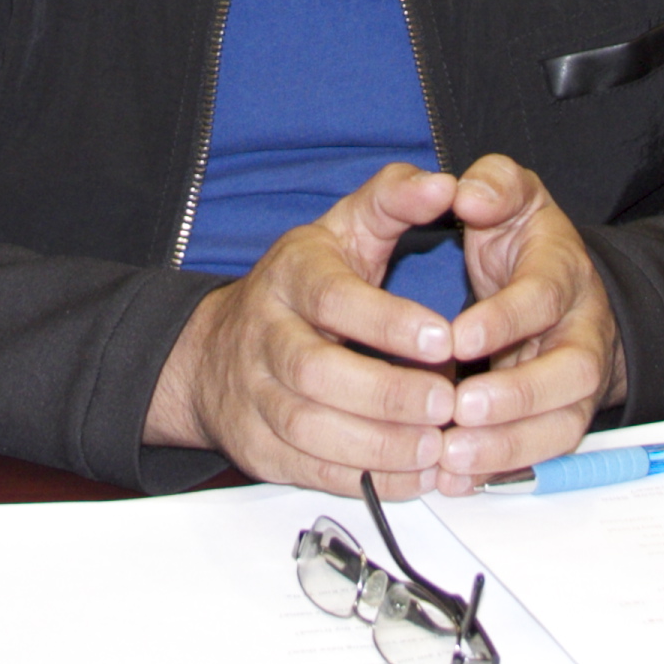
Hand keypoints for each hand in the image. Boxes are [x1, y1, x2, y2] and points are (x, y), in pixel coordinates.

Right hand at [147, 161, 467, 496]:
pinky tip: (414, 475)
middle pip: (315, 371)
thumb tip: (446, 184)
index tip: (443, 339)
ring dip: (378, 445)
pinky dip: (365, 479)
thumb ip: (395, 201)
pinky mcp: (259, 447)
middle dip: (386, 394)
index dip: (386, 322)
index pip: (332, 298)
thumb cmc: (304, 286)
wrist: (215, 352)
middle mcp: (264, 334)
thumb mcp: (344, 229)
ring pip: (309, 427)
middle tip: (448, 404)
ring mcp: (254, 395)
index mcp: (290, 274)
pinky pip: (309, 470)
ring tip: (436, 448)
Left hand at [435, 155, 621, 493]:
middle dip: (517, 399)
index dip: (505, 319)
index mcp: (565, 274)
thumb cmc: (525, 241)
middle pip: (571, 375)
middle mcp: (582, 333)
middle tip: (459, 411)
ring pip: (562, 426)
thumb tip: (469, 191)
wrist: (558, 284)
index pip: (544, 297)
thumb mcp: (511, 195)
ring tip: (452, 457)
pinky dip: (500, 470)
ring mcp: (576, 384)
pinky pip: (541, 454)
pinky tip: (456, 480)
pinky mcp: (560, 420)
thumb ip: (492, 184)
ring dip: (508, 446)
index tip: (456, 338)